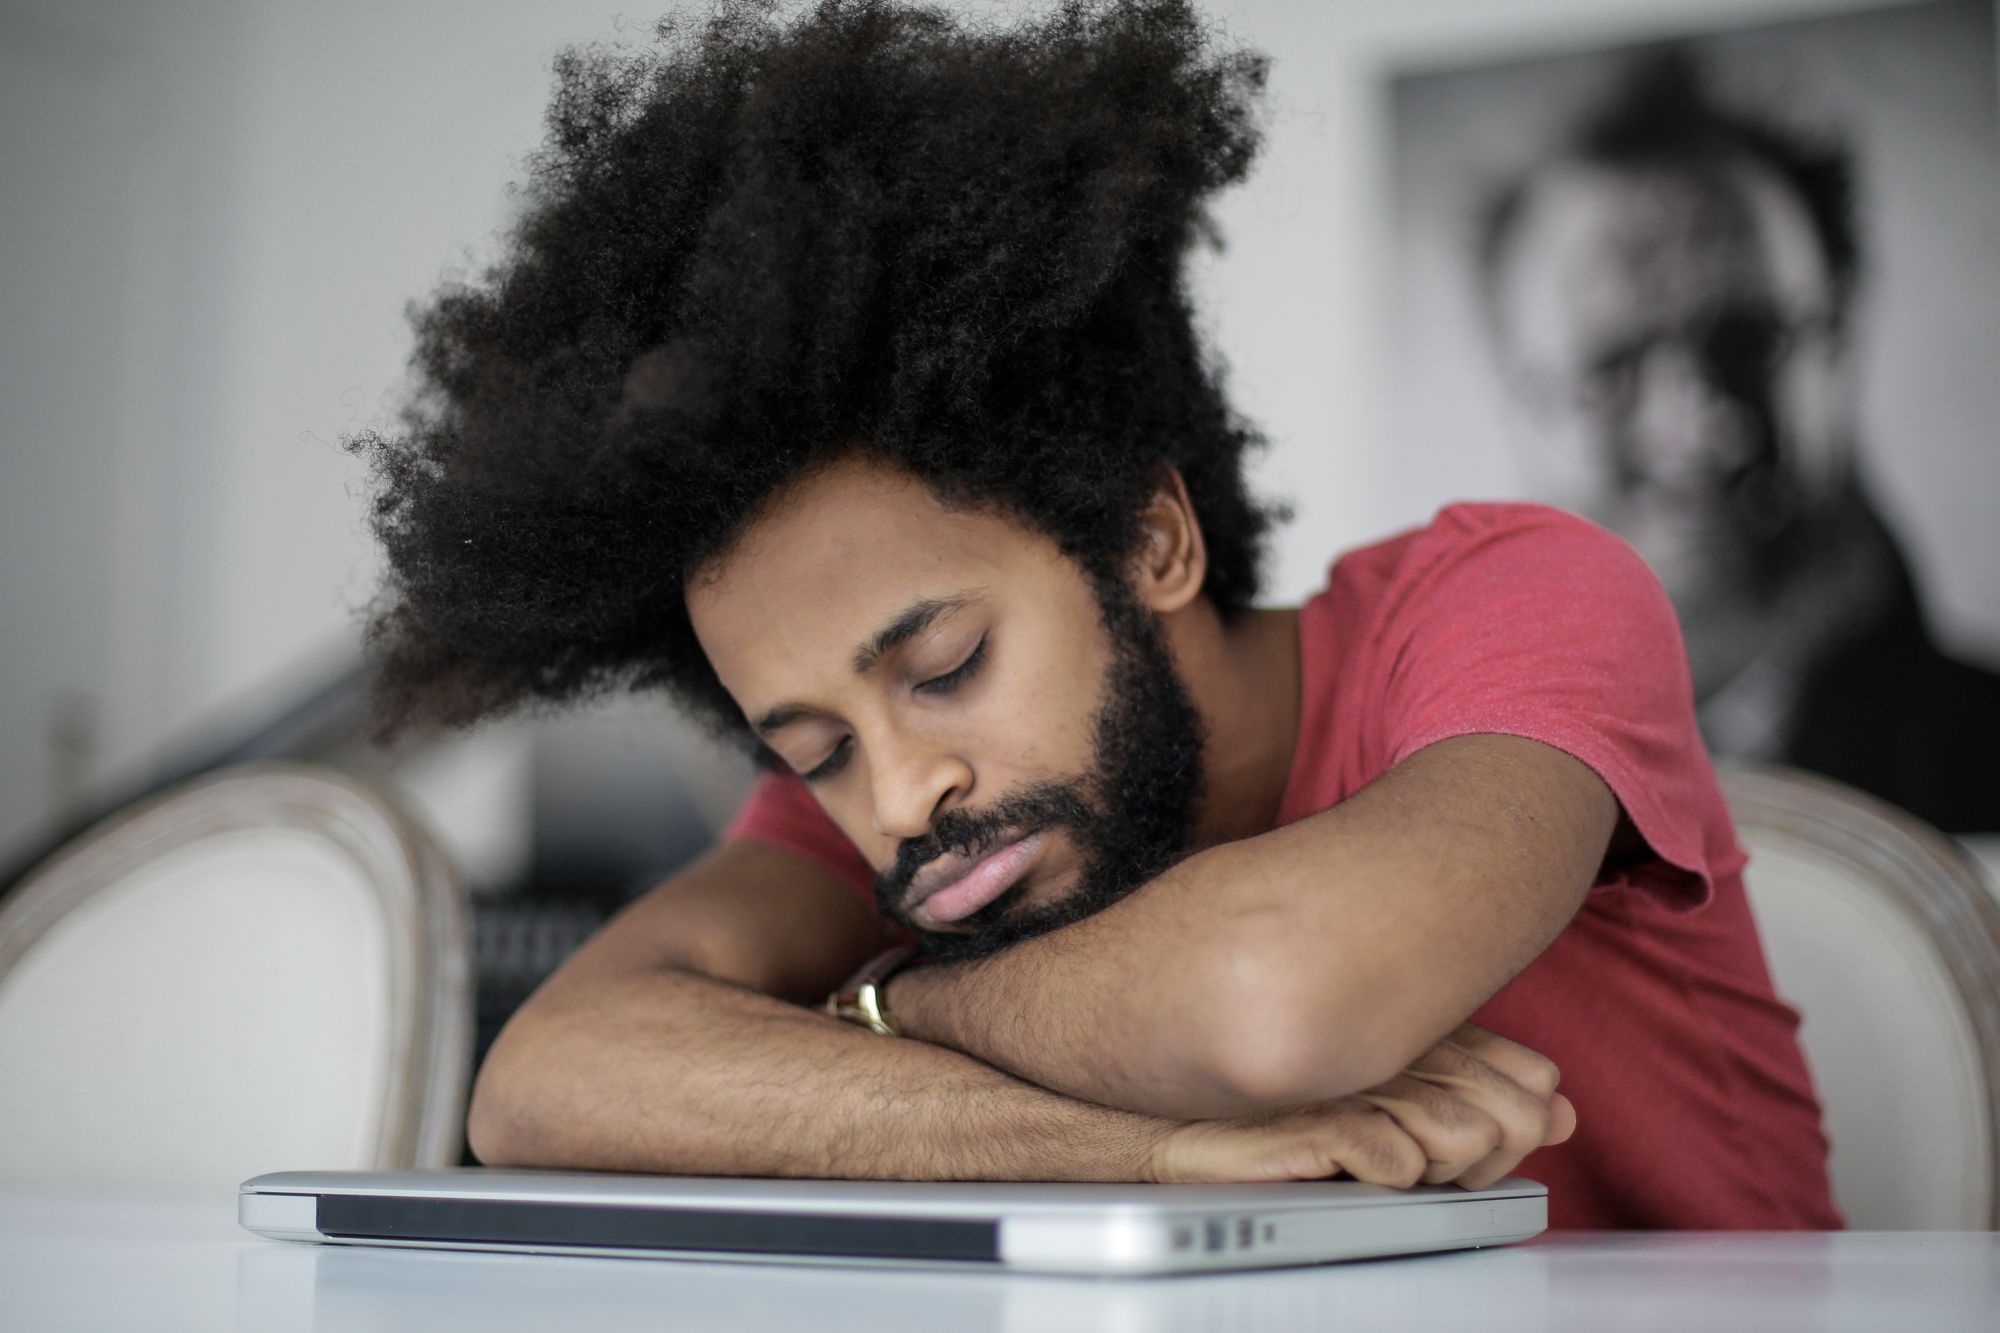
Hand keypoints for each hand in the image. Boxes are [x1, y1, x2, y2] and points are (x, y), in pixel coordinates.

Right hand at [1143, 1023, 1574, 1188]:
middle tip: (1441, 1164)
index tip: (1485, 1141)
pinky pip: (1401, 1163)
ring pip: (1467, 1142)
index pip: (1531, 1078)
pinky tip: (1363, 1166)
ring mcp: (1361, 1077)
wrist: (1184, 1116)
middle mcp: (1399, 1044)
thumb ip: (1480, 1101)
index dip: (1522, 1120)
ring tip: (1394, 1162)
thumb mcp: (1396, 1106)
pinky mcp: (1318, 1116)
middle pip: (1513, 1115)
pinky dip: (1392, 1175)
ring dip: (1441, 1169)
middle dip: (1494, 1158)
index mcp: (1423, 1031)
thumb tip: (1563, 1113)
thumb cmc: (1288, 1107)